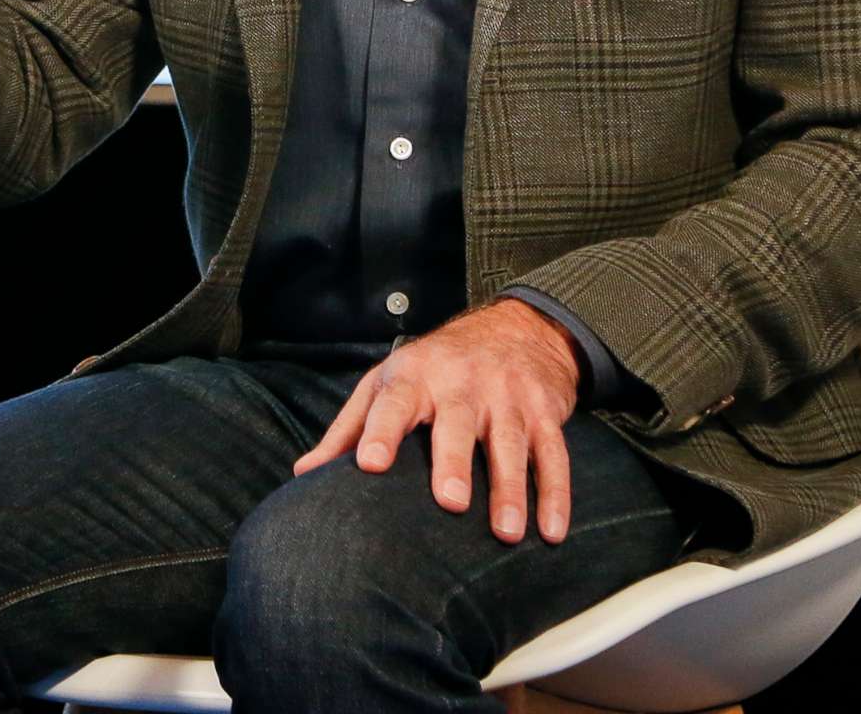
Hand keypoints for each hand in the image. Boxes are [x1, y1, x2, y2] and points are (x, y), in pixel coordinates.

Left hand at [290, 300, 583, 543]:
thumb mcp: (387, 384)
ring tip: (506, 533)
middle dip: (454, 462)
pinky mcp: (544, 412)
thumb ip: (349, 430)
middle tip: (450, 503)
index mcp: (414, 377)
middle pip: (458, 423)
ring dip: (511, 489)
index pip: (393, 403)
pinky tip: (552, 531)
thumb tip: (304, 473)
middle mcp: (462, 383)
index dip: (380, 432)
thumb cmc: (435, 367)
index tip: (369, 465)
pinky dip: (556, 494)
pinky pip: (554, 454)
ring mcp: (507, 396)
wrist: (517, 328)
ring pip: (510, 443)